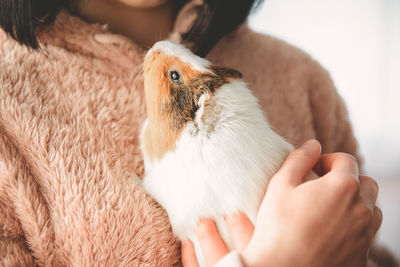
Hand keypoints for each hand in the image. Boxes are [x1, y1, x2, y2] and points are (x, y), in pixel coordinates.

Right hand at [181, 140, 381, 266]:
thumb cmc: (278, 227)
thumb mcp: (280, 184)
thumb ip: (299, 158)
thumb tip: (312, 144)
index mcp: (343, 186)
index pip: (346, 160)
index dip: (327, 160)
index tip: (312, 169)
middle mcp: (362, 209)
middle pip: (365, 183)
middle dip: (346, 180)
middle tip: (322, 187)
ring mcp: (365, 235)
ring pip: (371, 209)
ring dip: (355, 203)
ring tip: (329, 209)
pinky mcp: (362, 256)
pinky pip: (366, 234)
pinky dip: (354, 227)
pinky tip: (330, 231)